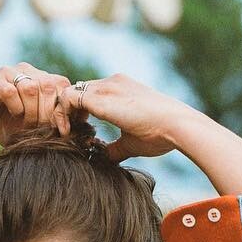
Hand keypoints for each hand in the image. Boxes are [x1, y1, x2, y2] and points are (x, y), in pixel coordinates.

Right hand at [0, 62, 75, 146]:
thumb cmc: (5, 127)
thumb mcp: (35, 127)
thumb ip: (55, 122)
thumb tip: (81, 129)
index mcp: (39, 79)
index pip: (63, 85)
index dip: (66, 108)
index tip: (63, 129)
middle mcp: (26, 72)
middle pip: (50, 86)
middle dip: (48, 113)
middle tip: (39, 128)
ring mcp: (9, 73)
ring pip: (33, 88)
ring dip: (31, 112)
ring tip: (24, 123)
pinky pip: (13, 91)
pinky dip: (15, 107)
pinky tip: (11, 114)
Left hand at [67, 73, 190, 161]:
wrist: (178, 125)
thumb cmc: (162, 134)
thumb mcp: (133, 142)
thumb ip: (115, 148)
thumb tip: (103, 159)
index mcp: (120, 88)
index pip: (89, 93)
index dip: (79, 112)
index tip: (81, 131)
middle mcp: (111, 82)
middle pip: (77, 90)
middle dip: (69, 113)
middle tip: (70, 134)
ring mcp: (106, 87)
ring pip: (70, 91)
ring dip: (63, 113)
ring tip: (68, 133)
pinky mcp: (101, 98)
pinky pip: (69, 98)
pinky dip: (63, 114)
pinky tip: (68, 132)